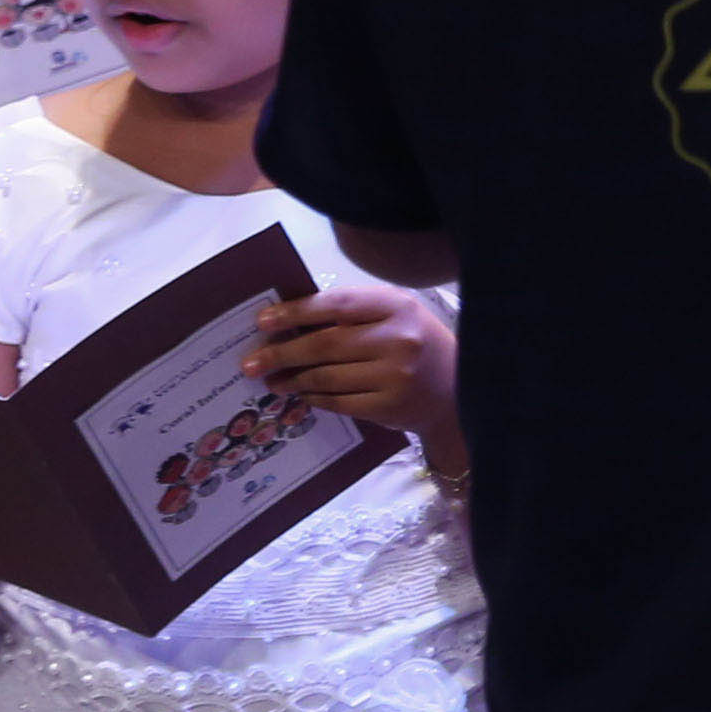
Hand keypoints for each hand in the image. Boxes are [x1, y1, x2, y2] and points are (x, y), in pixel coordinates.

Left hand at [254, 286, 462, 472]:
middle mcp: (399, 338)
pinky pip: (339, 402)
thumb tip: (290, 321)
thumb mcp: (396, 316)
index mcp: (397, 306)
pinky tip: (301, 395)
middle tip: (252, 362)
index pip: (338, 305)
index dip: (296, 312)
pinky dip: (314, 398)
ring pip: (327, 376)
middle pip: (325, 344)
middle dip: (282, 353)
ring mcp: (396, 375)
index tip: (263, 322)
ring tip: (271, 380)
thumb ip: (354, 313)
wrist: (458, 391)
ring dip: (293, 379)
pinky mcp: (390, 406)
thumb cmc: (417, 344)